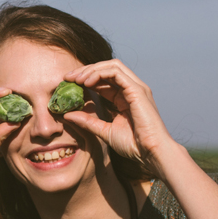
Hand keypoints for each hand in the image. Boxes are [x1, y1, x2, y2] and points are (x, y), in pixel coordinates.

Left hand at [62, 60, 175, 177]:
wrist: (151, 153)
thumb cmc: (133, 145)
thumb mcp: (104, 131)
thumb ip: (87, 121)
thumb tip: (67, 115)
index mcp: (124, 97)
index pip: (103, 79)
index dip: (85, 78)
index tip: (68, 84)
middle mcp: (131, 89)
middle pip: (106, 68)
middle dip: (86, 70)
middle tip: (68, 77)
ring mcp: (136, 87)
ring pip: (112, 66)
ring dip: (91, 69)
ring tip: (76, 79)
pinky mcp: (137, 89)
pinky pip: (116, 72)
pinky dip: (99, 73)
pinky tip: (87, 82)